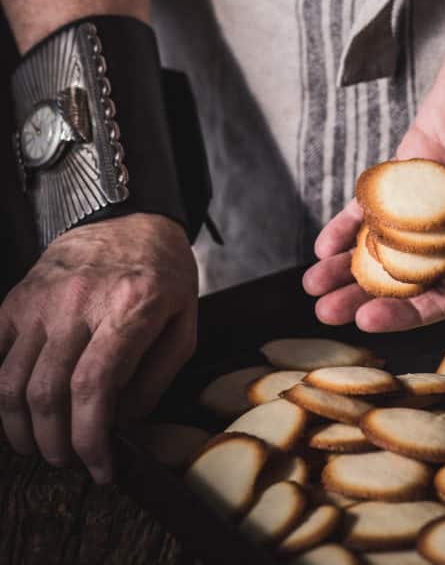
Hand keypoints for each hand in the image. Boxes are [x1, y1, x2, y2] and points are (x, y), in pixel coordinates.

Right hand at [0, 214, 196, 482]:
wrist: (130, 218)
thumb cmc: (163, 274)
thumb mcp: (184, 323)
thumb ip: (157, 378)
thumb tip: (123, 426)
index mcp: (129, 307)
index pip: (94, 387)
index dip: (91, 440)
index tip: (100, 468)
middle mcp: (79, 303)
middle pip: (48, 393)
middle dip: (56, 444)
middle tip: (71, 460)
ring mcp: (42, 300)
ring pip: (11, 382)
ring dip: (21, 430)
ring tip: (42, 445)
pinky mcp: (17, 298)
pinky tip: (14, 412)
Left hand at [304, 0, 444, 331]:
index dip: (411, 311)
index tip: (370, 320)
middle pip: (412, 272)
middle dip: (369, 294)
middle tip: (326, 309)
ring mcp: (436, 190)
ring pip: (389, 241)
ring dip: (352, 264)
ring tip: (315, 282)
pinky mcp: (416, 158)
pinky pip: (379, 199)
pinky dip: (352, 221)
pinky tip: (324, 241)